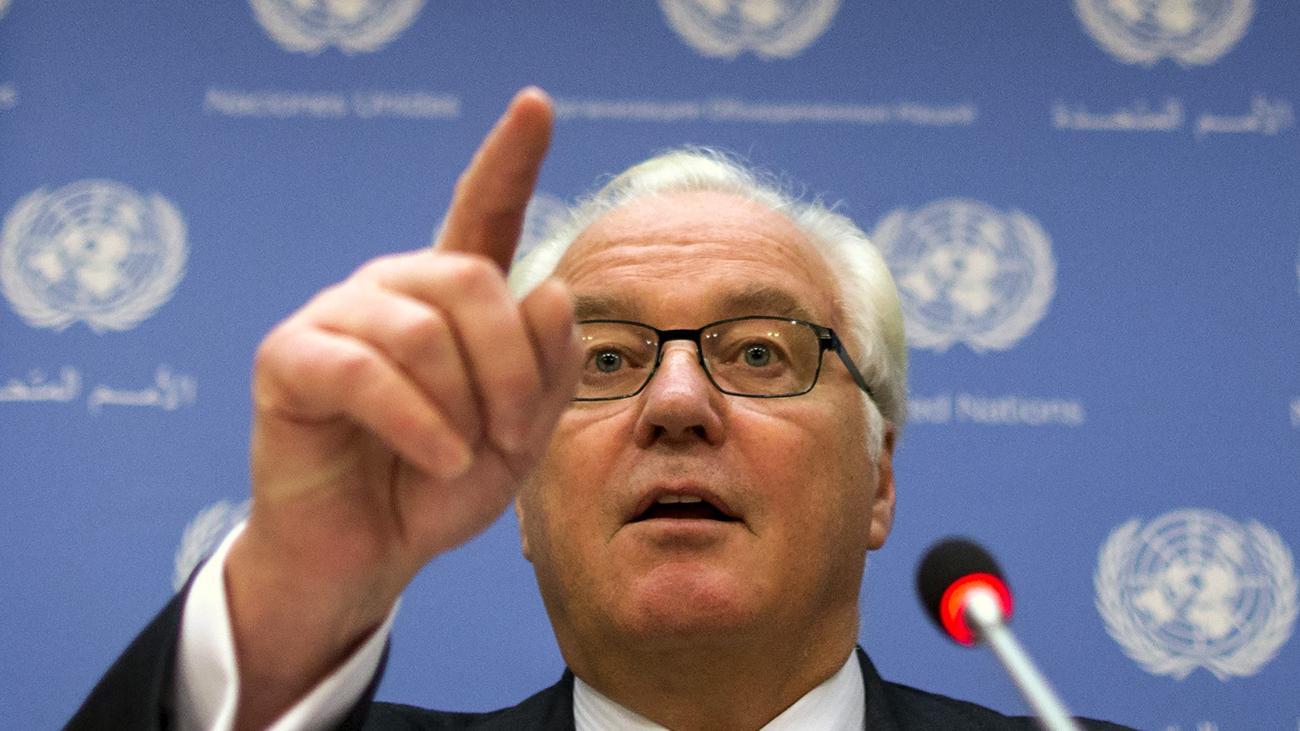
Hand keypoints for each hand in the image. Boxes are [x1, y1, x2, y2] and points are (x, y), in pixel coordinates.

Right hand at [224, 88, 580, 726]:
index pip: (483, 212)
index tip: (537, 103)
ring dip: (465, 406)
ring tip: (465, 456)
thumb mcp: (520, 434)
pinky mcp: (291, 359)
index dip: (510, 158)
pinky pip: (369, 372)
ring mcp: (338, 318)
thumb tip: (550, 289)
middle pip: (471, 281)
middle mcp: (394, 290)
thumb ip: (547, 365)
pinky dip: (418, 424)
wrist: (368, 555)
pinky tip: (437, 459)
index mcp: (453, 299)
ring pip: (423, 329)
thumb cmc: (439, 485)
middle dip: (512, 367)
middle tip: (513, 433)